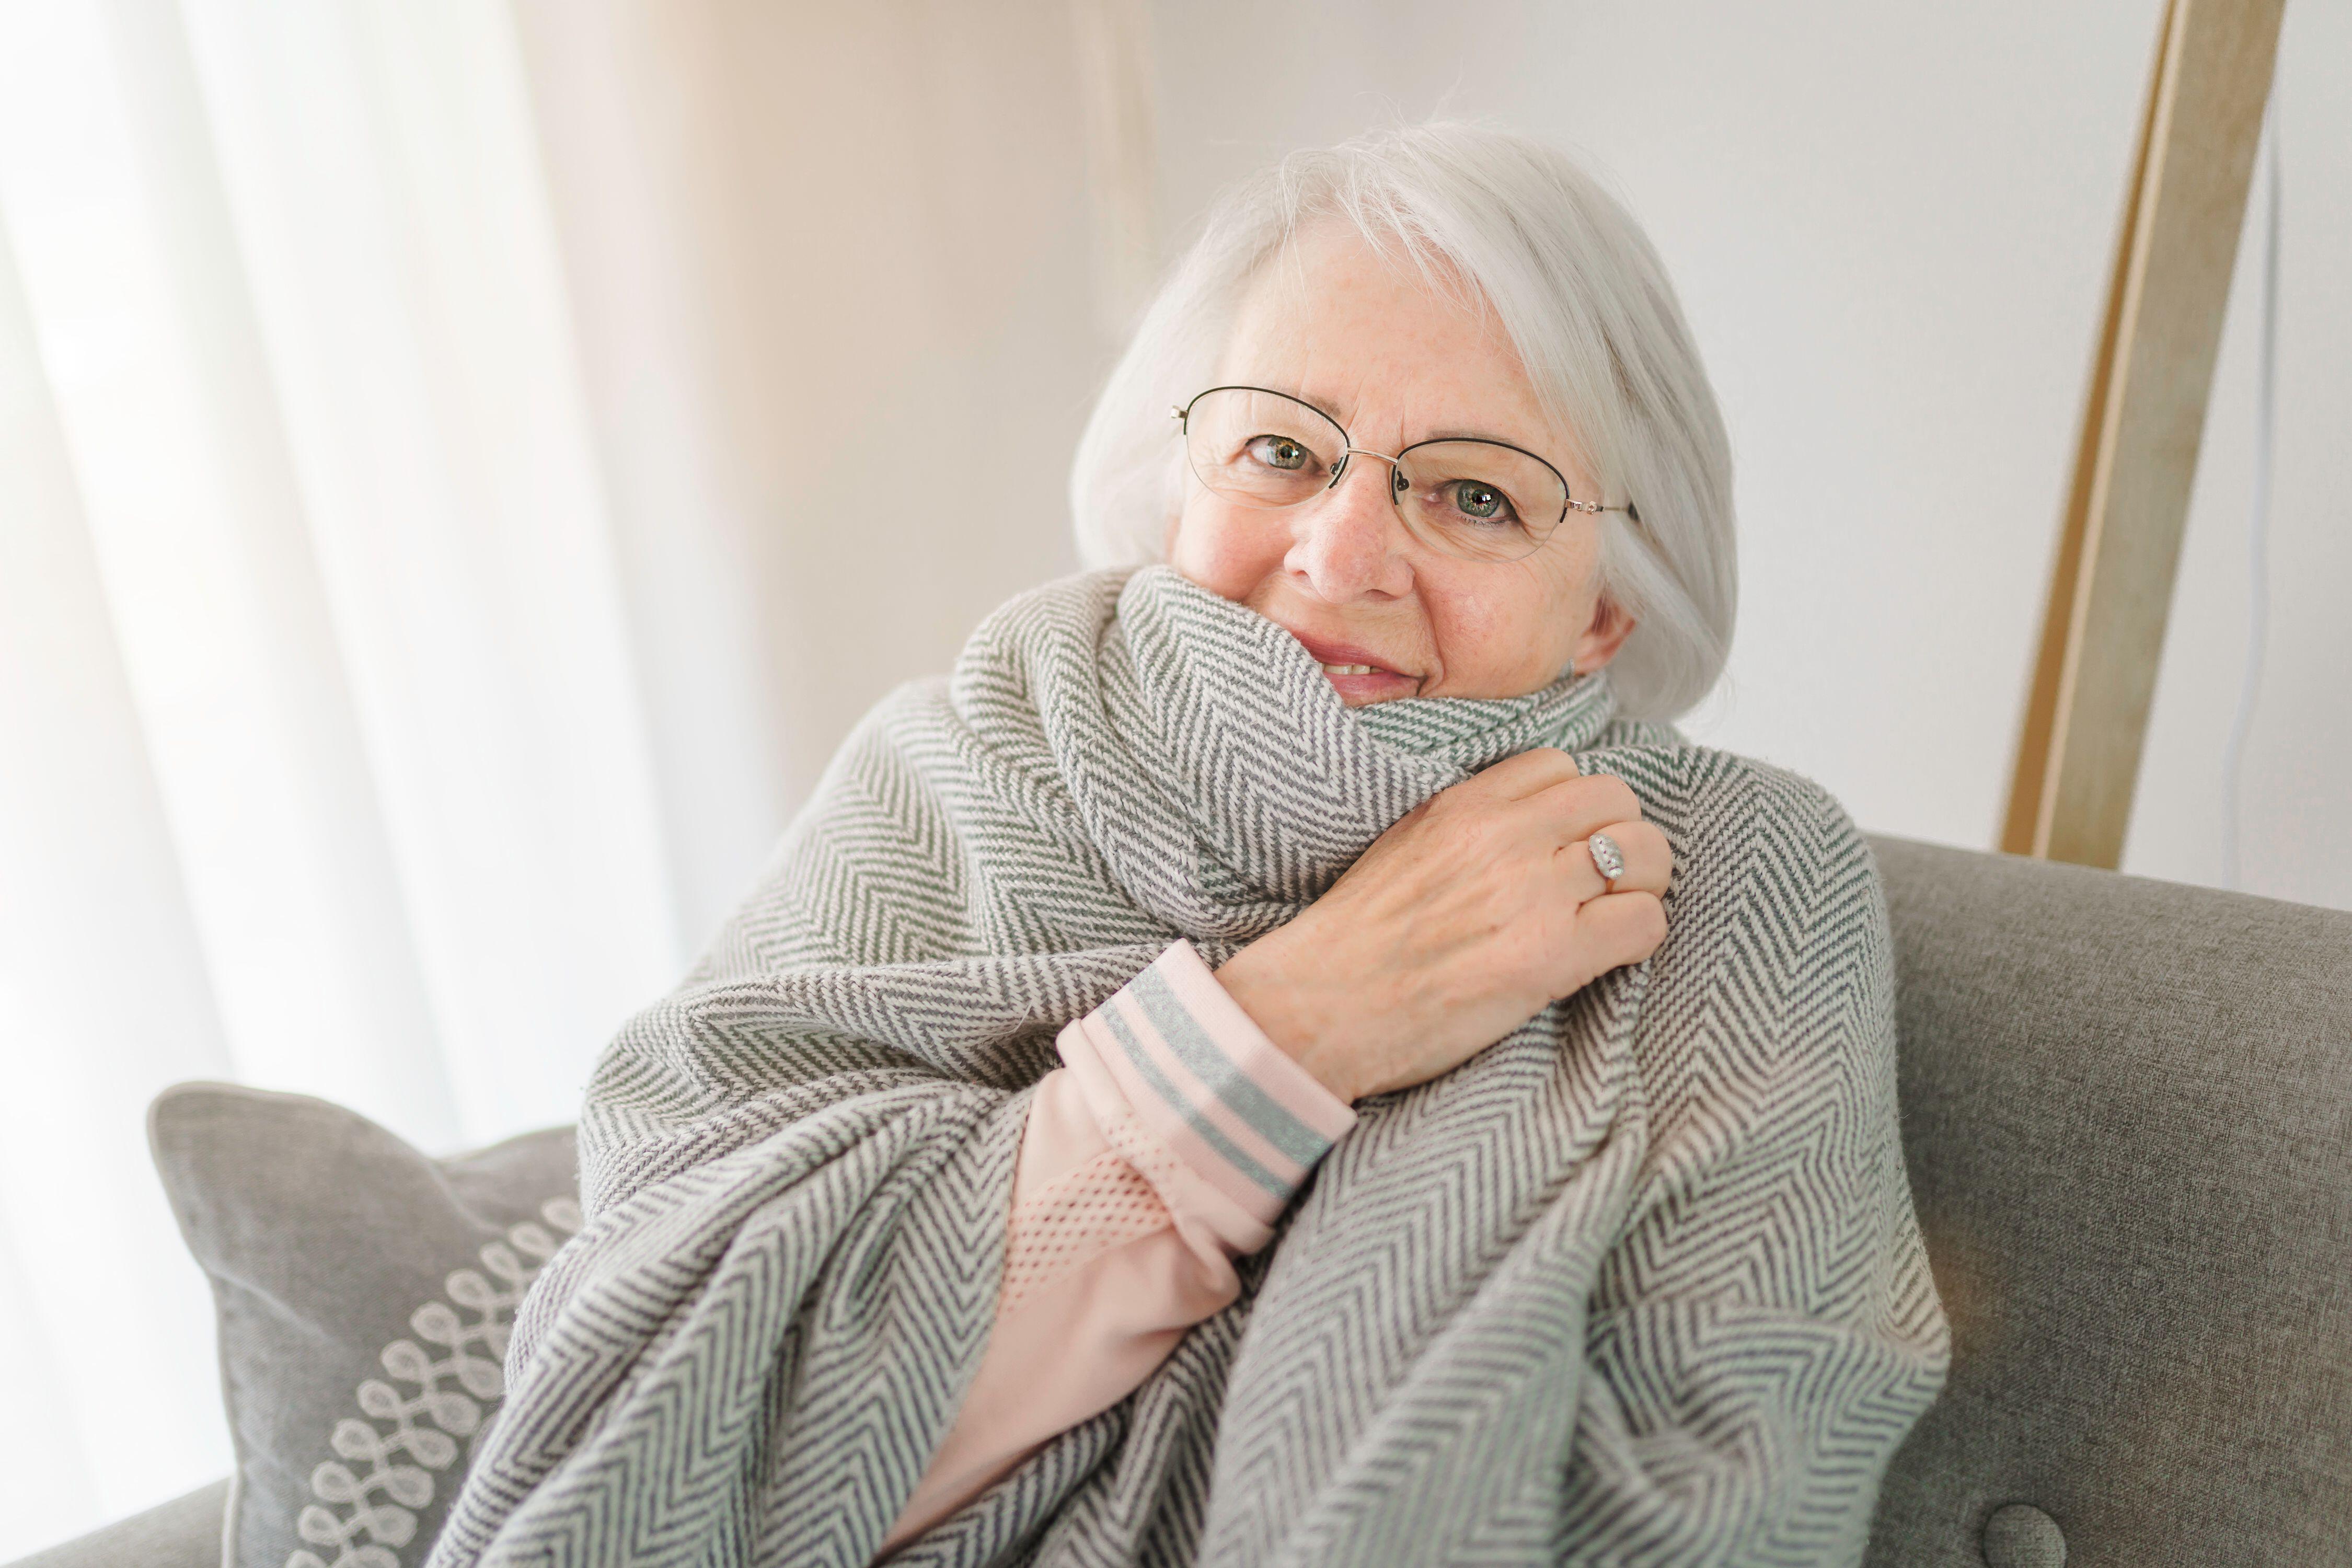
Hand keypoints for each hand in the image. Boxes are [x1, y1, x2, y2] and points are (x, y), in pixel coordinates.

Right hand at [1213, 748, 1669, 1103]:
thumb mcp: (1406, 846)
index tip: (1566, 841)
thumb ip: (1468, 823)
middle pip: (1617, 798)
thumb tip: (1530, 823)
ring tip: (1613, 915)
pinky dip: (1640, 937)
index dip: (1575, 805)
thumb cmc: (1356, 941)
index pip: (1562, 766)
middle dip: (1621, 836)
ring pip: (1647, 853)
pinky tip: (1608, 955)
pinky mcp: (1553, 956)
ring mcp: (1533, 893)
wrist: (1320, 1006)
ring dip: (1643, 884)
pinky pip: (1644, 921)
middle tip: (1603, 880)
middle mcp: (1506, 837)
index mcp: (1465, 806)